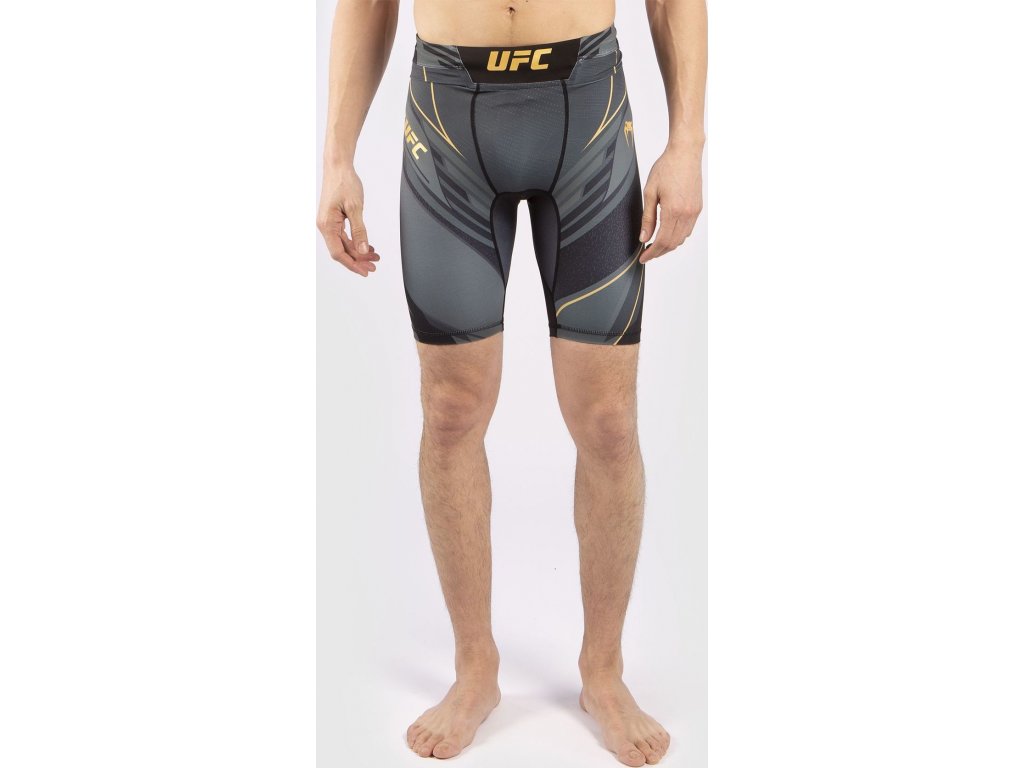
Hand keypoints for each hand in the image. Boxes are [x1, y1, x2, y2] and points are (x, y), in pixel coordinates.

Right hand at [317, 163, 380, 276]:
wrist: (338, 167)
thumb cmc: (344, 183)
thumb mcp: (355, 208)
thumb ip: (360, 231)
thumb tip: (363, 250)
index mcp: (327, 225)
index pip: (338, 253)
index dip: (352, 264)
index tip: (365, 271)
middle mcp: (325, 226)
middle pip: (341, 251)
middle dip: (358, 260)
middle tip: (374, 266)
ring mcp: (328, 223)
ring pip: (344, 244)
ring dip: (359, 252)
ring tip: (375, 256)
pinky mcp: (333, 219)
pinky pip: (344, 236)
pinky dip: (356, 242)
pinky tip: (367, 246)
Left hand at [638, 144, 703, 263]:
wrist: (685, 153)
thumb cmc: (666, 168)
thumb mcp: (650, 192)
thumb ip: (647, 218)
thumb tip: (644, 238)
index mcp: (673, 210)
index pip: (662, 241)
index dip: (652, 253)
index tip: (642, 258)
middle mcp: (687, 214)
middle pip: (673, 243)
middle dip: (659, 252)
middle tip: (646, 254)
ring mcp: (694, 212)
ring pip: (681, 238)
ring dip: (668, 245)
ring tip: (655, 245)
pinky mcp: (698, 208)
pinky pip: (688, 229)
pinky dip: (677, 236)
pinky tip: (667, 234)